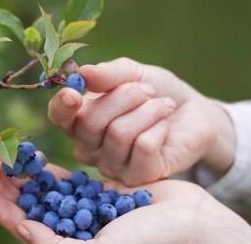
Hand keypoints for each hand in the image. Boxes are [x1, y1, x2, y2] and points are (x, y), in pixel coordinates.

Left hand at [0, 157, 250, 243]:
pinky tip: (36, 157)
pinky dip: (52, 170)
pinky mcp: (101, 196)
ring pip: (46, 192)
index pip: (24, 228)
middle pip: (30, 207)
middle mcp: (74, 232)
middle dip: (7, 187)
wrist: (193, 226)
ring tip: (6, 155)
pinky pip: (70, 181)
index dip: (1, 209)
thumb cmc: (149, 243)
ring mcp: (87, 213)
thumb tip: (22, 231)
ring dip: (25, 175)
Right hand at [48, 57, 234, 184]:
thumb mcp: (132, 73)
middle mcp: (89, 147)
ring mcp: (111, 166)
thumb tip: (83, 73)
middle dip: (124, 96)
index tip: (74, 93)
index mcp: (79, 120)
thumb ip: (108, 74)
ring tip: (162, 106)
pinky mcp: (137, 177)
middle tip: (147, 91)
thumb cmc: (155, 92)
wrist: (192, 113)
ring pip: (119, 133)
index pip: (58, 117)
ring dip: (148, 110)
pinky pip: (143, 147)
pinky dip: (159, 127)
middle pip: (91, 121)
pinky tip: (165, 127)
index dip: (62, 106)